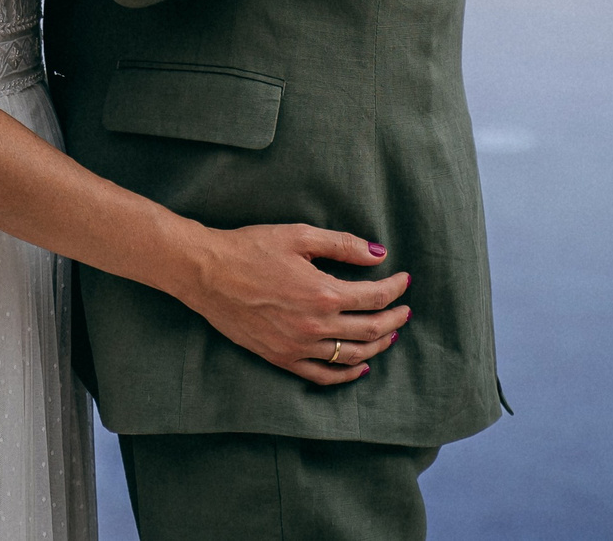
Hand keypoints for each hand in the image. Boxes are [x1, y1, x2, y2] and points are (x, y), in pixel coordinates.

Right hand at [177, 224, 411, 386]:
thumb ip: (342, 245)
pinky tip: (360, 366)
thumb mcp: (299, 236)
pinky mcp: (281, 358)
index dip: (394, 289)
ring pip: (352, 355)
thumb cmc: (250, 248)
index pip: (374, 296)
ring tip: (390, 333)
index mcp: (323, 293)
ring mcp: (298, 347)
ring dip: (378, 345)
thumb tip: (377, 254)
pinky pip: (323, 375)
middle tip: (405, 310)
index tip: (404, 280)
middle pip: (370, 329)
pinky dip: (347, 374)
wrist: (207, 273)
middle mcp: (315, 325)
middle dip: (394, 318)